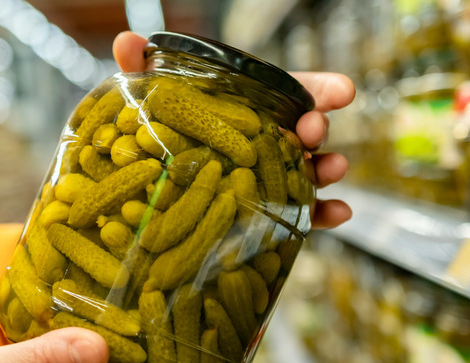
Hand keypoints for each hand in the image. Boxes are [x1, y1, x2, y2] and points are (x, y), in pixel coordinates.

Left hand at [113, 31, 354, 228]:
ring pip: (308, 169)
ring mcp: (271, 174)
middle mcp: (267, 138)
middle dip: (316, 127)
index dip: (320, 89)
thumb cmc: (160, 129)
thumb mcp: (151, 98)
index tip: (343, 91)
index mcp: (250, 106)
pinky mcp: (268, 209)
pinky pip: (301, 212)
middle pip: (303, 129)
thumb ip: (142, 68)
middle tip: (314, 129)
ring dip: (326, 168)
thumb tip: (125, 41)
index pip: (292, 92)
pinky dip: (324, 213)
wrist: (148, 177)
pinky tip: (339, 214)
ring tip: (335, 168)